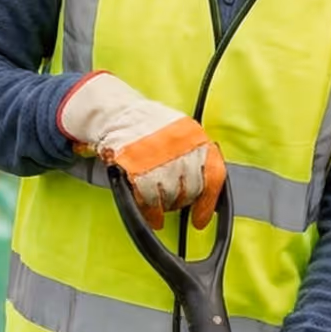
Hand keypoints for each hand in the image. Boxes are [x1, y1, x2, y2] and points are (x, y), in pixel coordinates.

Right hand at [58, 72, 224, 228]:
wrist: (116, 113)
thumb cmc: (148, 124)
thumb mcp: (180, 131)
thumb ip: (195, 154)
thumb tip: (206, 186)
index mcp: (195, 136)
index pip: (213, 173)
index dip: (209, 201)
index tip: (201, 218)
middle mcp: (180, 146)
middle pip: (191, 189)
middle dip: (183, 202)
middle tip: (175, 204)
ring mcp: (159, 157)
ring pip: (171, 197)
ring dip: (166, 207)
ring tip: (160, 205)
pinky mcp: (137, 167)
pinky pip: (149, 199)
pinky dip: (150, 211)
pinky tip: (150, 213)